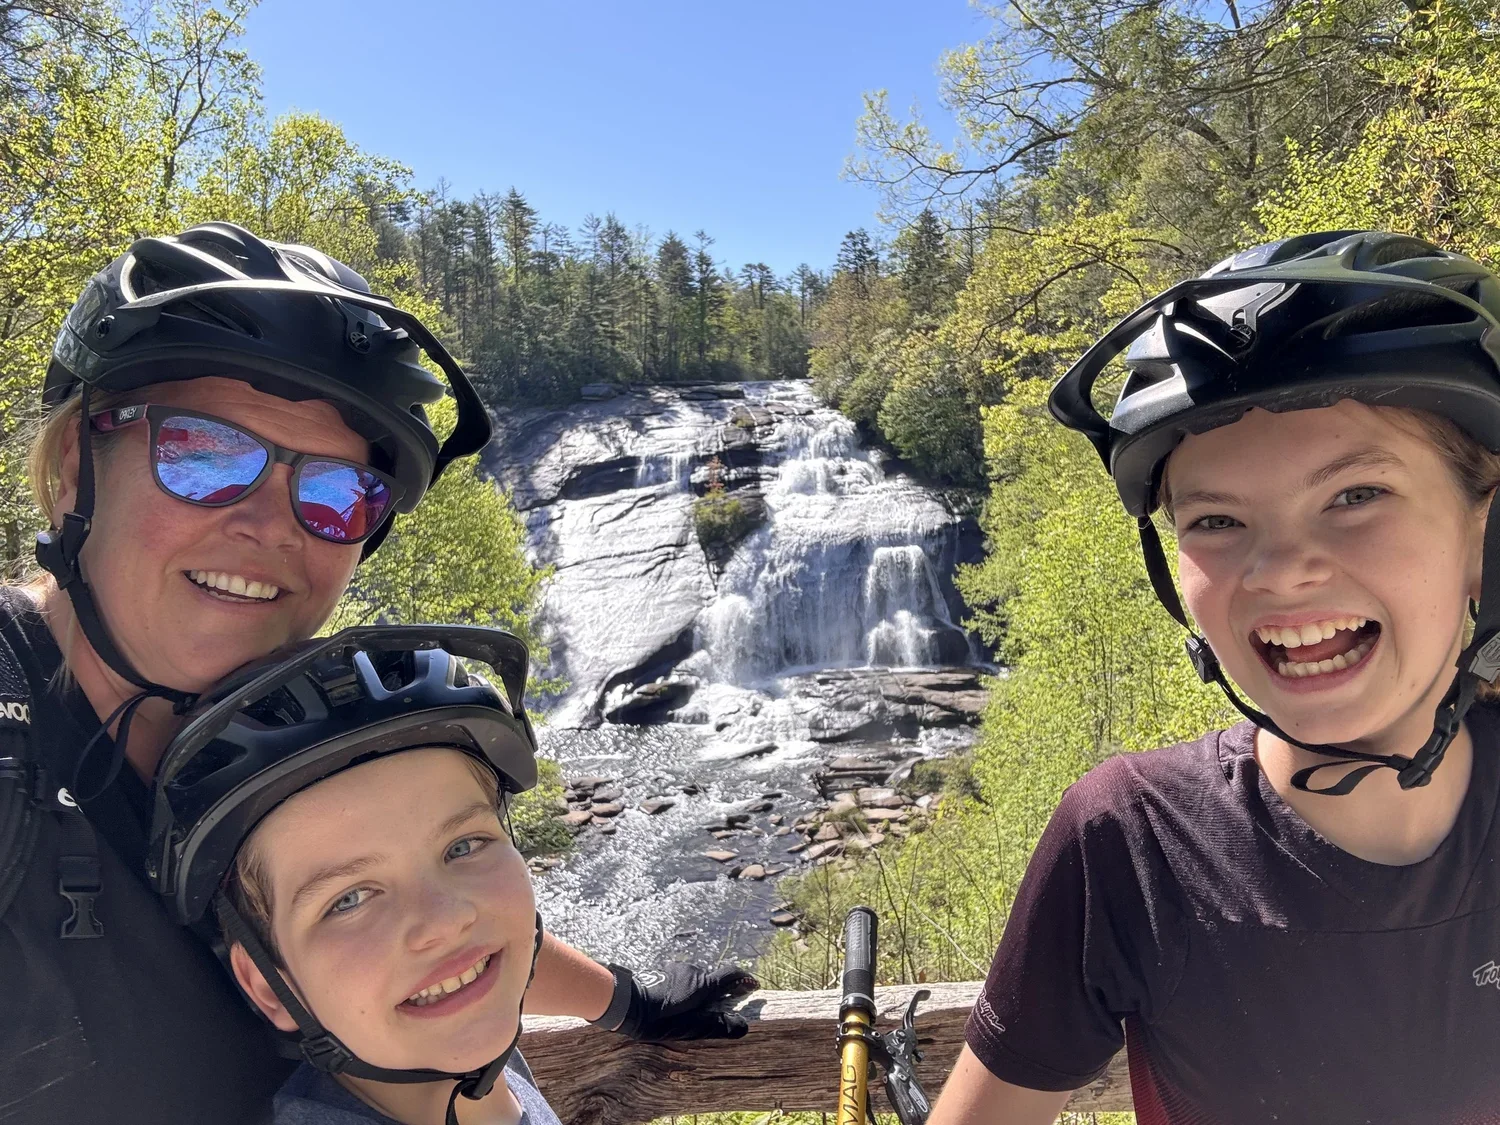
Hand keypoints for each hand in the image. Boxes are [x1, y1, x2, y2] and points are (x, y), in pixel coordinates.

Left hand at [607, 961, 758, 1040]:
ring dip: (700, 992)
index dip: (745, 980)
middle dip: (720, 992)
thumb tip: (744, 1026)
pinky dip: (687, 989)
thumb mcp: (691, 1028)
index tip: (753, 987)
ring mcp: (678, 969)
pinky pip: (683, 979)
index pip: (731, 974)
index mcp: (703, 984)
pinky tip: (676, 1004)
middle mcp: (693, 971)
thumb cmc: (660, 1019)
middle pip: (714, 979)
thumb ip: (718, 1026)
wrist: (627, 1005)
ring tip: (694, 1010)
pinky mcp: (665, 971)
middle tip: (720, 1009)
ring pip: (697, 979)